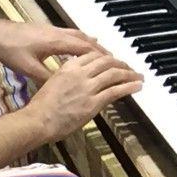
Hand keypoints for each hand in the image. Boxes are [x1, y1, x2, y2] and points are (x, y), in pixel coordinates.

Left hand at [0, 21, 105, 82]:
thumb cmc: (10, 49)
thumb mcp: (28, 68)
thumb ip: (47, 77)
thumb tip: (64, 88)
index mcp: (57, 42)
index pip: (86, 49)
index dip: (101, 57)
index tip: (114, 65)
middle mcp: (59, 33)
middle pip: (86, 41)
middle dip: (101, 50)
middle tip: (115, 60)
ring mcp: (53, 30)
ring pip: (79, 36)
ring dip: (93, 44)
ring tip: (104, 53)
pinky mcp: (47, 30)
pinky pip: (71, 34)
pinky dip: (81, 40)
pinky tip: (80, 45)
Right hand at [27, 50, 142, 140]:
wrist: (37, 120)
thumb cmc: (41, 106)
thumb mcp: (53, 82)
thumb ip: (68, 75)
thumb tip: (79, 74)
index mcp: (69, 66)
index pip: (94, 55)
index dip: (107, 57)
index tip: (113, 61)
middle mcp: (80, 73)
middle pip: (107, 61)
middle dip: (121, 63)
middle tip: (129, 67)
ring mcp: (88, 87)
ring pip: (114, 74)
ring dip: (129, 74)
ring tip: (138, 76)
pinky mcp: (93, 103)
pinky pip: (115, 91)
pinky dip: (129, 87)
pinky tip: (137, 86)